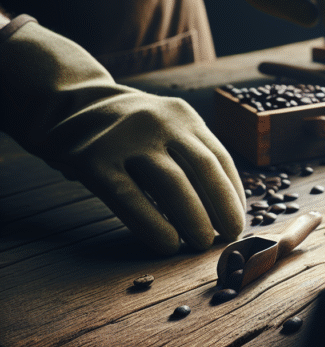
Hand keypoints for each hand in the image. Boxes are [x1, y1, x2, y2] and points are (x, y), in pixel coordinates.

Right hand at [0, 18, 245, 254]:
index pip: (219, 158)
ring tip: (201, 244)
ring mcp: (126, 139)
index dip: (233, 194)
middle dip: (222, 209)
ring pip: (172, 185)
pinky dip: (153, 225)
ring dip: (194, 219)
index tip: (239, 221)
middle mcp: (160, 122)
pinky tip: (166, 244)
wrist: (63, 101)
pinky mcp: (93, 159)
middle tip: (229, 238)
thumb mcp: (163, 126)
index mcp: (183, 116)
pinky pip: (130, 198)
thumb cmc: (125, 130)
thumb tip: (221, 209)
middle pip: (203, 170)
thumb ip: (188, 155)